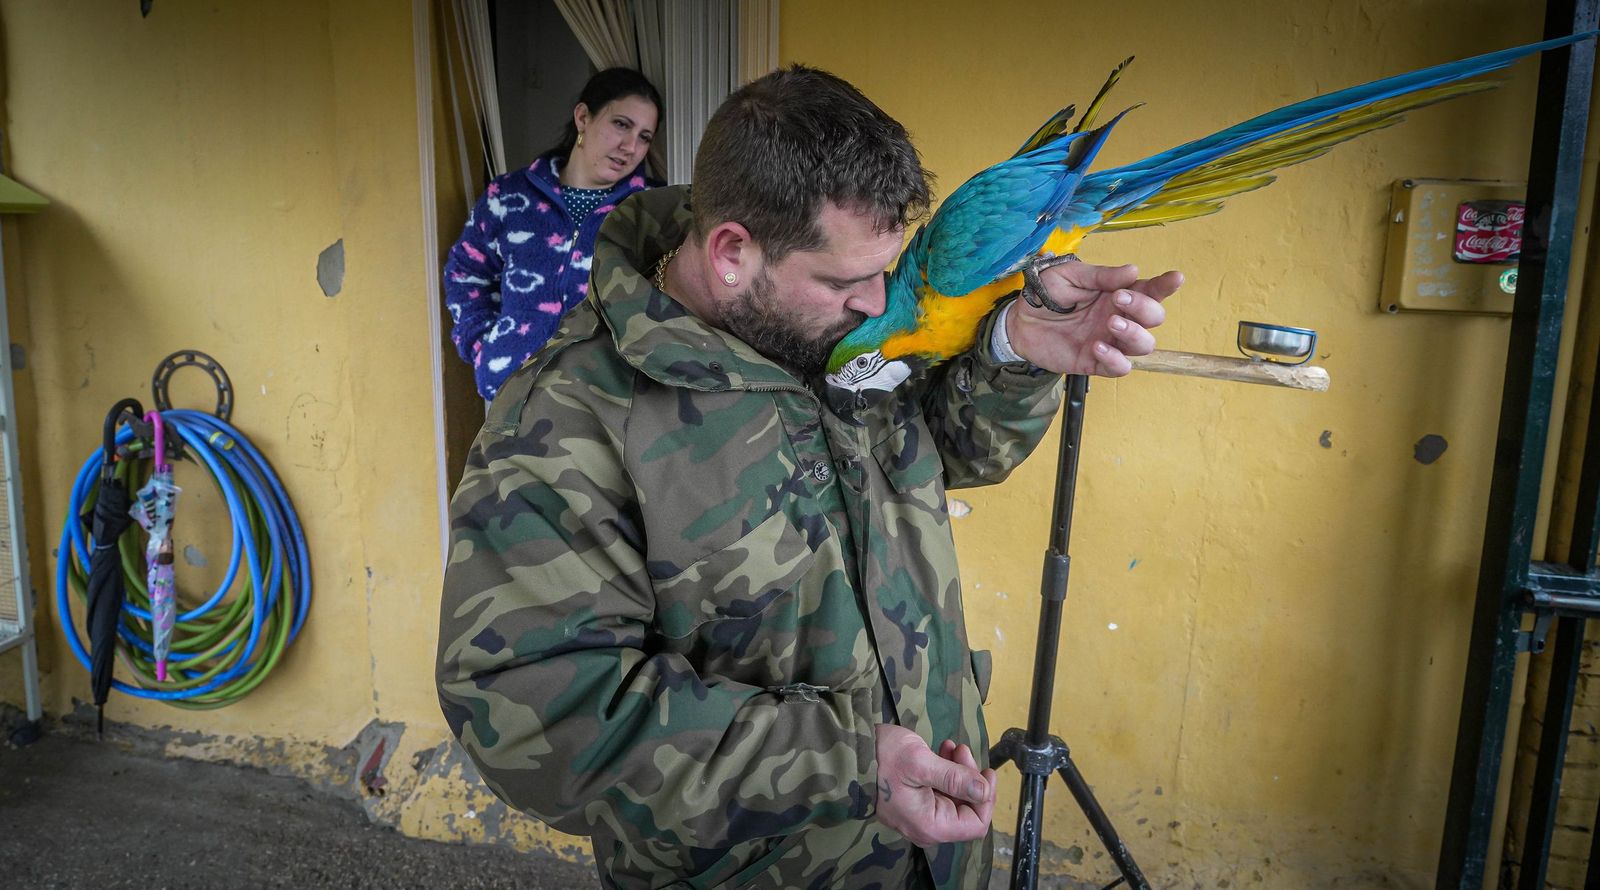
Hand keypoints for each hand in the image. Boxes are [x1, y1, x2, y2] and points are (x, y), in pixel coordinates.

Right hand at [872, 724, 996, 846]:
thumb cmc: (883, 759)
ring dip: (958, 771)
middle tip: (962, 749)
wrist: (847, 754)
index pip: (975, 824)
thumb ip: (955, 778)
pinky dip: (945, 772)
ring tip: (951, 746)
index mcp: (931, 824)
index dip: (986, 799)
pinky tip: (942, 750)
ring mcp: (919, 815)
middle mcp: (927, 827)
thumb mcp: (922, 763)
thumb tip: (984, 790)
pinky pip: (938, 792)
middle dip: (970, 778)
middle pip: (966, 810)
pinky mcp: (912, 802)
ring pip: (953, 798)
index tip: (986, 771)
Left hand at [1008, 261, 1182, 376]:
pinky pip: (1119, 367)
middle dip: (1144, 309)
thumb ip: (1101, 276)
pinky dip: (1115, 359)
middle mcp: (1120, 317)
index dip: (1165, 285)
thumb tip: (1133, 271)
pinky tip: (1097, 346)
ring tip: (1110, 323)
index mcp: (1119, 293)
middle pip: (1154, 319)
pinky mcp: (1095, 362)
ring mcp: (1110, 341)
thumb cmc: (1047, 294)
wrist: (1019, 320)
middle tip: (1119, 299)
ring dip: (1133, 333)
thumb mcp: (1070, 276)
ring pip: (1143, 345)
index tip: (1175, 278)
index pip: (1150, 290)